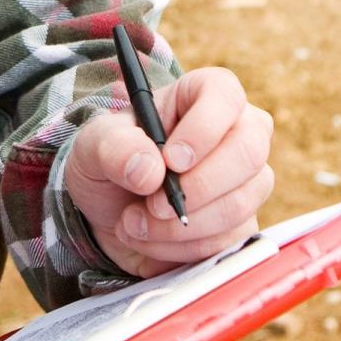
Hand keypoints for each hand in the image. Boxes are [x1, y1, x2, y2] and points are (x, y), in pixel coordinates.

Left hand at [66, 66, 274, 277]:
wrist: (110, 213)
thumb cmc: (110, 162)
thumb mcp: (92, 146)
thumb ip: (113, 147)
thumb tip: (150, 170)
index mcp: (199, 96)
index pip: (224, 94)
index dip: (203, 127)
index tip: (171, 159)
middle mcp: (235, 133)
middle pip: (248, 153)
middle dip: (196, 187)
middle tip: (151, 204)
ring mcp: (246, 180)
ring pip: (239, 204)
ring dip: (178, 225)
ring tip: (132, 222)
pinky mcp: (243, 222)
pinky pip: (227, 240)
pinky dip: (180, 246)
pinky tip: (148, 237)